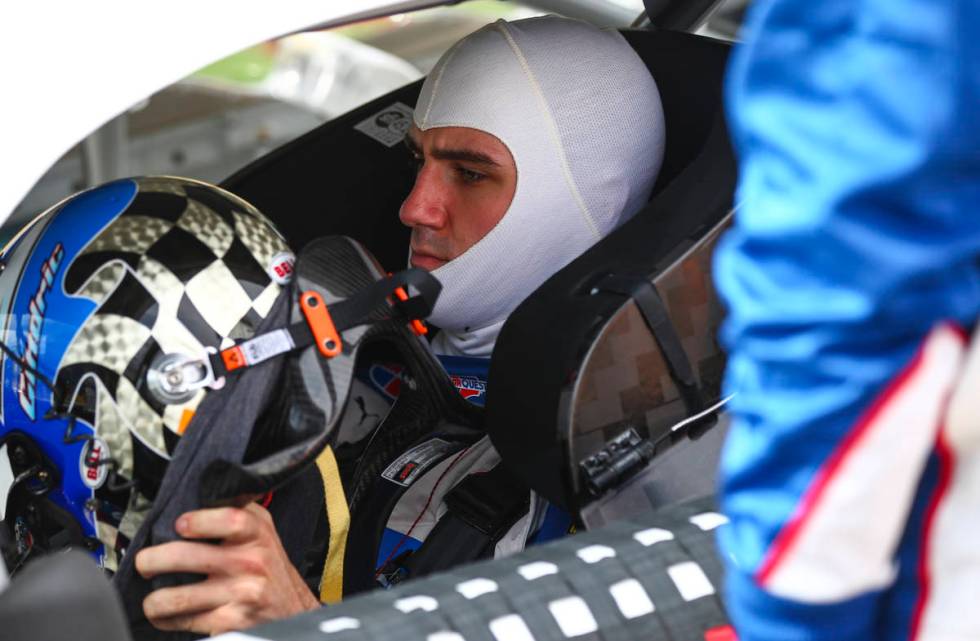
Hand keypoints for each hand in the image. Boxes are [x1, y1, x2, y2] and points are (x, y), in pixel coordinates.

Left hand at [135, 502, 320, 634]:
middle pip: (185, 556)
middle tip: (144, 564)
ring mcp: (240, 593)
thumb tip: (198, 493)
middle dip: (150, 561)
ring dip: (153, 599)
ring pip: (176, 597)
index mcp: (256, 534)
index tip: (179, 525)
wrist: (291, 609)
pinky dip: (167, 620)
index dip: (197, 521)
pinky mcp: (231, 621)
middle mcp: (250, 562)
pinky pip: (185, 621)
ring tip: (152, 597)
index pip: (229, 519)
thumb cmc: (269, 567)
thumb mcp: (263, 531)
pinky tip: (167, 615)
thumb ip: (238, 510)